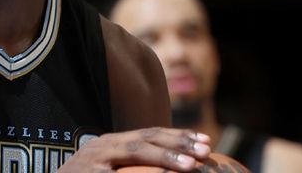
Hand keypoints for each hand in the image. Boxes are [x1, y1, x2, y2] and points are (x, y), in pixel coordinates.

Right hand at [58, 127, 211, 171]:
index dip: (178, 136)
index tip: (205, 141)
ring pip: (136, 152)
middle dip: (178, 143)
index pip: (150, 133)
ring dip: (166, 157)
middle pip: (146, 138)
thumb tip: (166, 166)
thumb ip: (131, 163)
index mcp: (112, 142)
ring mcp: (96, 160)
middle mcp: (104, 145)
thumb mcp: (107, 168)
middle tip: (205, 150)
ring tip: (191, 166)